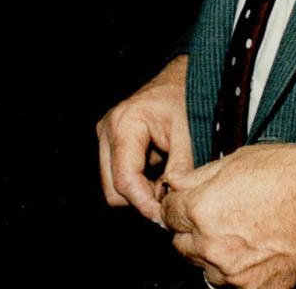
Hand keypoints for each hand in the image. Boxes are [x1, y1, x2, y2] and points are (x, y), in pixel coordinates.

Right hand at [97, 54, 191, 223]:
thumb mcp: (189, 134)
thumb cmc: (186, 98)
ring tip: (167, 184)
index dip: (145, 204)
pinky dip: (138, 183)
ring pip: (113, 186)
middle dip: (140, 200)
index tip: (166, 217)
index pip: (125, 180)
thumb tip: (170, 203)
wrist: (181, 77)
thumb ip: (179, 170)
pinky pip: (118, 176)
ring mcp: (106, 136)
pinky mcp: (111, 142)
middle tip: (169, 202)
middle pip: (113, 189)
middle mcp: (107, 130)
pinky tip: (160, 174)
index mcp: (124, 124)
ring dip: (139, 192)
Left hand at [161, 143, 295, 288]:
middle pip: (181, 245)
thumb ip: (197, 177)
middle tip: (214, 218)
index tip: (187, 202)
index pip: (168, 214)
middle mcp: (212, 246)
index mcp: (201, 210)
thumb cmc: (287, 175)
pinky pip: (233, 285)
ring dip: (212, 254)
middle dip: (192, 231)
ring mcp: (234, 273)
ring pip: (205, 268)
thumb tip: (175, 183)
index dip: (178, 205)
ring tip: (237, 235)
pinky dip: (238, 272)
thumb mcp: (235, 160)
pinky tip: (253, 252)